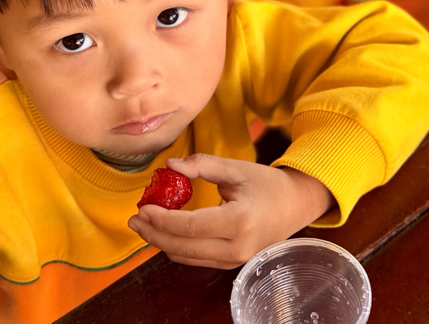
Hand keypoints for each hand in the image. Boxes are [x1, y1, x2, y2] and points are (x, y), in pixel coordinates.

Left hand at [128, 154, 334, 268]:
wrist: (294, 206)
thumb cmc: (267, 185)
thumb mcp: (236, 169)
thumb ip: (203, 165)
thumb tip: (170, 165)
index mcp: (240, 221)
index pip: (191, 226)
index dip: (162, 219)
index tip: (143, 207)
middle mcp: (237, 247)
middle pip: (183, 247)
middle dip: (154, 234)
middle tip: (134, 218)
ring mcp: (234, 260)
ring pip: (186, 257)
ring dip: (161, 242)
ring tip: (143, 225)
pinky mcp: (230, 264)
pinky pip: (195, 259)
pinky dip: (176, 246)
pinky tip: (164, 232)